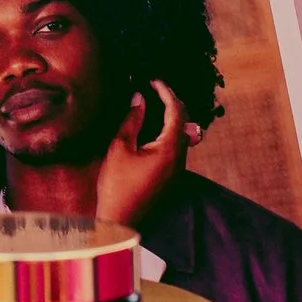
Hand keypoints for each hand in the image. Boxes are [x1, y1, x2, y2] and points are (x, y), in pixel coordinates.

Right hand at [94, 78, 187, 231]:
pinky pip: (177, 148)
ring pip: (182, 136)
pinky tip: (154, 128)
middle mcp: (180, 160)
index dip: (166, 92)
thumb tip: (140, 97)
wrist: (121, 222)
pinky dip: (169, 131)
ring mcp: (177, 171)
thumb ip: (132, 120)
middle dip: (171, 102)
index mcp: (170, 149)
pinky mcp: (171, 178)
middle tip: (153, 89)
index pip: (176, 111)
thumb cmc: (117, 185)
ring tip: (154, 104)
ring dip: (172, 117)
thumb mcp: (120, 147)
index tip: (152, 80)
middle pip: (184, 122)